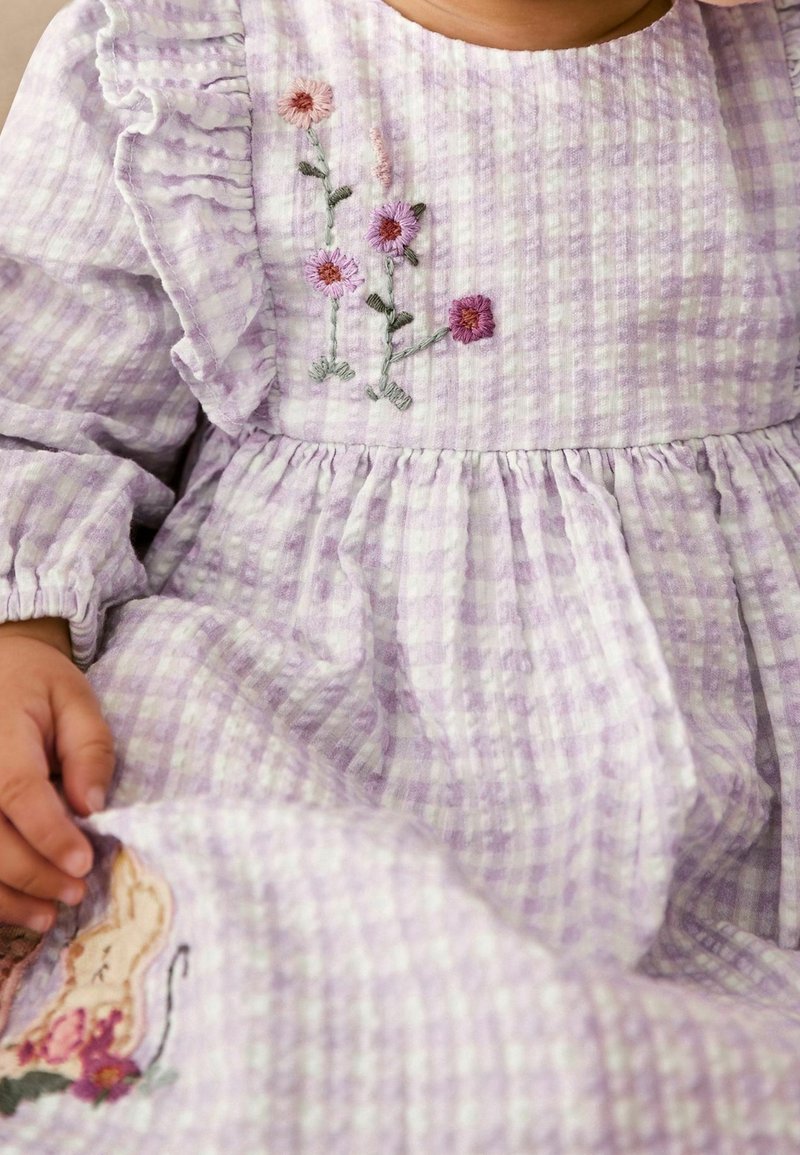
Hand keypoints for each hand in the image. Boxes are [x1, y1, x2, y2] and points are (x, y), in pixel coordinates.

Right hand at [0, 630, 114, 932]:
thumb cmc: (36, 684)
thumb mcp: (74, 699)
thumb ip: (88, 749)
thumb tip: (93, 806)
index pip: (17, 792)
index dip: (48, 834)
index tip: (82, 864)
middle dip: (33, 873)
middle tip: (75, 893)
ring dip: (5, 895)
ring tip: (47, 914)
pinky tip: (16, 906)